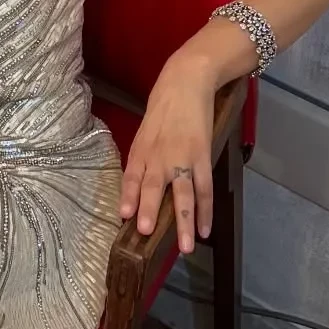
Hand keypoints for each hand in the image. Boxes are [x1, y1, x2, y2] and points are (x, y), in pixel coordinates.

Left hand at [119, 51, 215, 254]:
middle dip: (149, 210)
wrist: (186, 81)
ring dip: (185, 222)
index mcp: (141, 149)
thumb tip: (138, 185)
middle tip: (145, 233)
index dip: (127, 196)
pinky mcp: (203, 155)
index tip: (122, 217)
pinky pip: (205, 188)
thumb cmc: (163, 106)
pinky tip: (205, 230)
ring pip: (184, 195)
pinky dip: (206, 210)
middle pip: (153, 187)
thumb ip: (142, 157)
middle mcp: (159, 155)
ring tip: (185, 247)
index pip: (131, 176)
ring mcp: (183, 157)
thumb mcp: (145, 130)